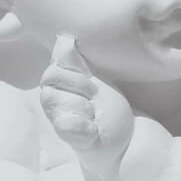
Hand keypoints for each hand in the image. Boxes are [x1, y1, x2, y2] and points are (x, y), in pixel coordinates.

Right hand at [40, 34, 133, 175]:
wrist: (129, 139)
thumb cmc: (111, 108)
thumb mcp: (97, 77)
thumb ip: (75, 61)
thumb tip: (62, 40)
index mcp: (56, 82)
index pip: (54, 64)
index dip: (78, 73)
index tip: (93, 84)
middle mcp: (50, 99)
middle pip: (52, 78)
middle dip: (83, 88)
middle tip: (96, 101)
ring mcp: (56, 119)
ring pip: (61, 100)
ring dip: (88, 107)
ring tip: (96, 116)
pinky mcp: (66, 137)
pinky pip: (66, 124)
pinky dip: (86, 127)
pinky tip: (94, 131)